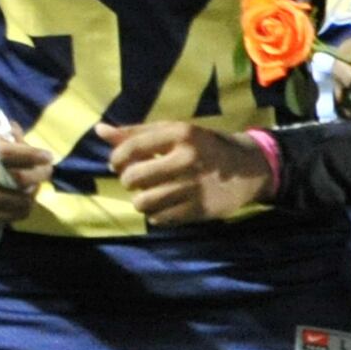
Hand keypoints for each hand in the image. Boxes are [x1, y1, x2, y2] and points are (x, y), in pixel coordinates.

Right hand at [0, 125, 56, 223]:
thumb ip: (9, 137)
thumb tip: (34, 150)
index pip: (5, 153)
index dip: (31, 155)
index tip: (48, 156)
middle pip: (13, 179)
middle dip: (37, 175)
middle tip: (48, 171)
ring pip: (13, 201)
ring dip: (32, 193)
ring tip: (37, 185)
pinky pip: (7, 217)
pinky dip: (23, 208)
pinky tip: (26, 198)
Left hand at [99, 121, 270, 226]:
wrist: (251, 168)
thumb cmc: (206, 147)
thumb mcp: (177, 132)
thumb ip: (138, 133)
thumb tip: (99, 130)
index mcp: (181, 133)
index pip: (130, 148)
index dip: (117, 159)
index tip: (120, 163)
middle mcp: (187, 158)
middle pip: (133, 178)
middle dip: (130, 181)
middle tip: (139, 179)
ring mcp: (194, 186)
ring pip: (143, 202)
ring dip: (142, 200)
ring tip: (151, 194)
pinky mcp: (200, 209)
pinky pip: (160, 218)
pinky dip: (156, 214)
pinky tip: (166, 205)